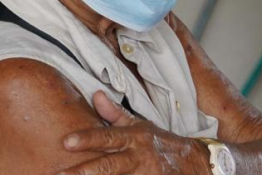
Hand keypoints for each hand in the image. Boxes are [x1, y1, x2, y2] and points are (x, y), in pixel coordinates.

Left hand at [59, 91, 210, 174]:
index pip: (107, 136)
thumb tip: (94, 94)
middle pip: (108, 165)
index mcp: (133, 138)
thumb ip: (115, 114)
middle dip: (84, 171)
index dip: (87, 138)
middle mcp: (137, 157)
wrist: (195, 163)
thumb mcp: (141, 126)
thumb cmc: (161, 144)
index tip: (66, 141)